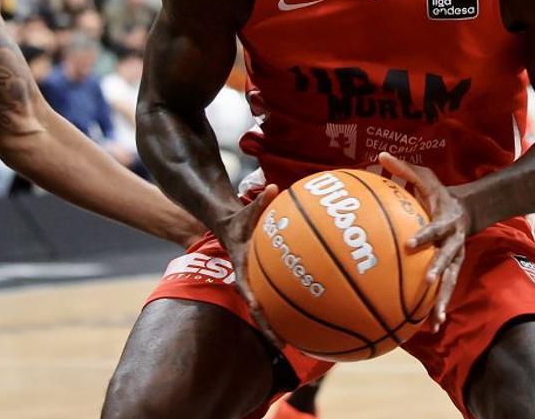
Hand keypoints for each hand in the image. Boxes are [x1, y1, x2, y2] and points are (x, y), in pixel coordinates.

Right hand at [212, 184, 281, 345]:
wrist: (227, 229)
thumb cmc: (240, 220)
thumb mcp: (246, 210)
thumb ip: (261, 201)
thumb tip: (273, 187)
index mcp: (241, 265)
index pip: (245, 284)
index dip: (251, 298)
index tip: (257, 309)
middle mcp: (247, 280)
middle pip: (256, 309)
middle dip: (268, 327)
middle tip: (283, 345)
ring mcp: (255, 285)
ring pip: (266, 311)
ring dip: (278, 327)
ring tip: (296, 345)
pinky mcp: (263, 285)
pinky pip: (276, 300)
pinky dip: (287, 312)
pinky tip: (307, 321)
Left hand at [378, 153, 467, 331]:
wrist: (470, 208)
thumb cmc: (439, 192)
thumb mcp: (425, 176)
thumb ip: (403, 168)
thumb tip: (379, 154)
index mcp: (446, 220)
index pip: (435, 228)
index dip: (424, 236)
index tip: (410, 244)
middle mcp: (454, 241)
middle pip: (448, 258)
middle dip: (439, 270)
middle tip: (427, 282)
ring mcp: (456, 257)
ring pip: (452, 281)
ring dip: (444, 299)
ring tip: (436, 320)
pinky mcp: (453, 269)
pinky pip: (447, 289)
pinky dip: (441, 306)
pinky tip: (431, 326)